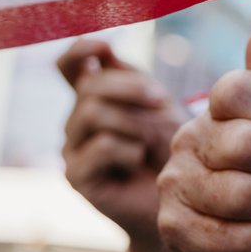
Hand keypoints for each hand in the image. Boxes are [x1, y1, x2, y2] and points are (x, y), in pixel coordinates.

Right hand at [58, 39, 182, 246]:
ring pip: (93, 113)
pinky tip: (140, 162)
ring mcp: (73, 149)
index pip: (69, 64)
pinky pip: (100, 146)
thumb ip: (130, 80)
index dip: (79, 49)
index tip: (105, 45)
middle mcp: (77, 120)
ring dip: (134, 121)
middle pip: (88, 86)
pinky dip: (128, 149)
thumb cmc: (174, 151)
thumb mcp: (158, 107)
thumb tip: (104, 51)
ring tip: (155, 141)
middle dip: (129, 87)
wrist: (181, 206)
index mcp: (95, 97)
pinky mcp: (76, 177)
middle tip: (161, 100)